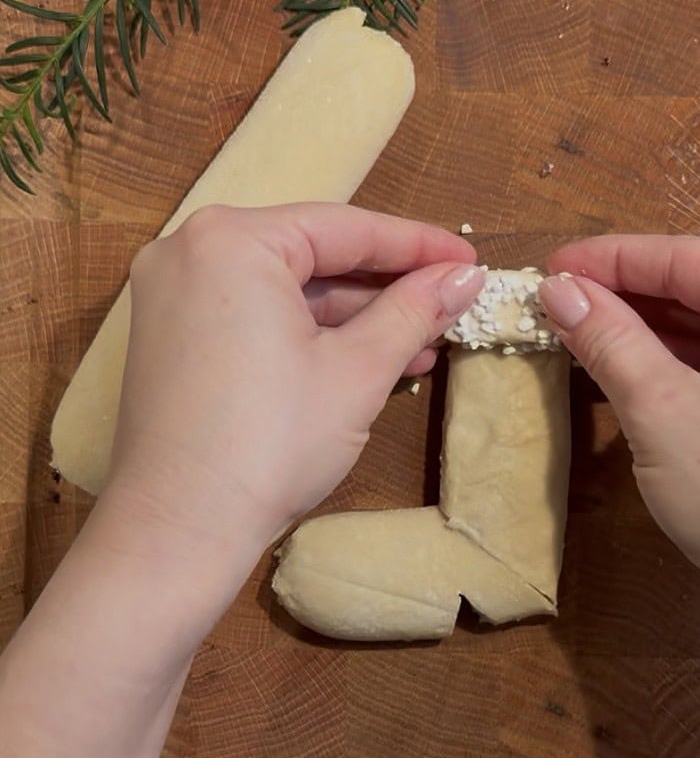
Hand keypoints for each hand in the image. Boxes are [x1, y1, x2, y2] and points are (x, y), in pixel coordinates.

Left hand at [102, 204, 482, 576]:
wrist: (181, 530)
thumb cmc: (268, 445)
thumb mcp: (358, 370)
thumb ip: (414, 311)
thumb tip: (465, 277)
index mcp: (233, 240)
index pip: (346, 227)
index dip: (418, 245)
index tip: (469, 259)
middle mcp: (192, 250)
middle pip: (314, 253)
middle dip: (386, 285)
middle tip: (451, 300)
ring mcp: (174, 294)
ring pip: (288, 288)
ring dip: (355, 314)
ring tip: (423, 342)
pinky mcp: (173, 336)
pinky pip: (258, 314)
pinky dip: (310, 332)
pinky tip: (369, 358)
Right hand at [540, 236, 699, 608]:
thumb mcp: (659, 407)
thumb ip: (608, 337)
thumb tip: (559, 290)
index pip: (694, 258)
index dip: (615, 260)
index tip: (553, 266)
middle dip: (639, 296)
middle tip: (566, 298)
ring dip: (667, 330)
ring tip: (594, 330)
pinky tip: (647, 365)